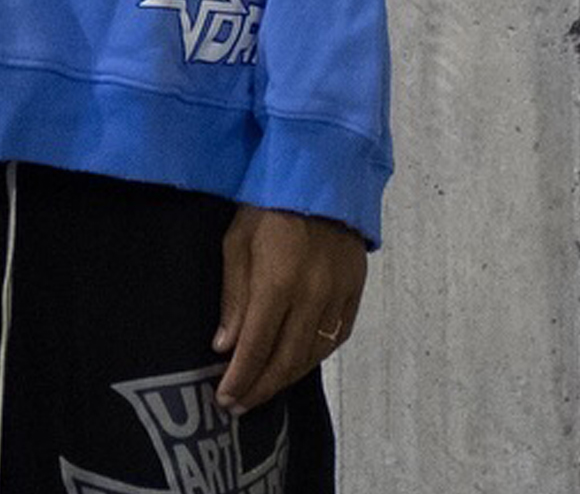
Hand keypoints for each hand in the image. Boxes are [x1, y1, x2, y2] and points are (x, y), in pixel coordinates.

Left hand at [211, 204, 366, 415]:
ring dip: (286, 378)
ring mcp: (338, 296)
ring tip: (263, 391)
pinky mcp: (355, 292)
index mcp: (278, 282)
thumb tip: (225, 346)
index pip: (256, 346)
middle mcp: (312, 296)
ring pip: (313, 355)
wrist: (321, 175)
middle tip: (238, 406)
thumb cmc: (267, 203)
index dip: (240, 378)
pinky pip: (336, 338)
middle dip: (260, 387)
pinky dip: (314, 357)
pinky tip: (297, 364)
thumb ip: (234, 295)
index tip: (224, 399)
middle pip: (286, 359)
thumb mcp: (237, 241)